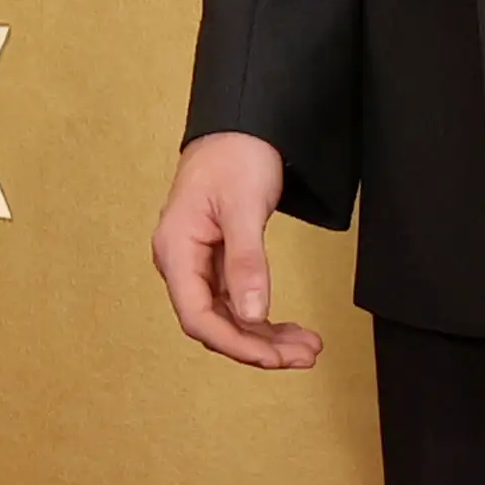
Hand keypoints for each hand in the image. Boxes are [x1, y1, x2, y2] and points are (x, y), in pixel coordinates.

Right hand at [154, 131, 319, 369]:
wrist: (240, 127)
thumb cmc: (235, 156)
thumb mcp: (244, 207)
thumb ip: (247, 262)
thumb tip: (254, 315)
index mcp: (176, 250)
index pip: (197, 316)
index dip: (235, 343)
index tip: (274, 358)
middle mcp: (181, 262)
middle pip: (215, 324)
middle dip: (259, 346)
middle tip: (304, 356)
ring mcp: (199, 264)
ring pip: (229, 318)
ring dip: (266, 338)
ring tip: (308, 348)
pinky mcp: (218, 262)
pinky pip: (238, 302)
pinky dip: (265, 319)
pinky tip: (291, 331)